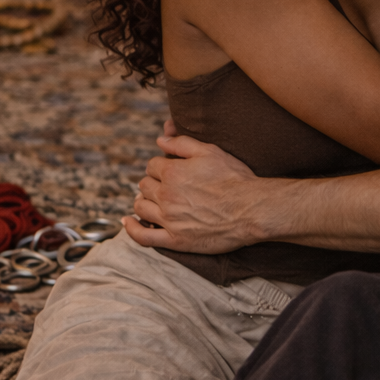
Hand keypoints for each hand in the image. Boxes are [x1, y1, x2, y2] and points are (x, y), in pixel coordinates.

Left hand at [122, 132, 260, 252]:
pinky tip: (128, 222)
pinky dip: (132, 229)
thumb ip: (181, 143)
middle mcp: (166, 195)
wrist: (251, 210)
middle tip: (165, 186)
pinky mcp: (175, 240)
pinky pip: (143, 236)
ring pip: (140, 207)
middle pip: (145, 185)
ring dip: (143, 201)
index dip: (161, 167)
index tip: (170, 170)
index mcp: (172, 172)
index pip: (152, 166)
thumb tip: (160, 139)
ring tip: (151, 201)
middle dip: (153, 183)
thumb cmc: (234, 178)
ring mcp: (169, 219)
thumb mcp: (210, 151)